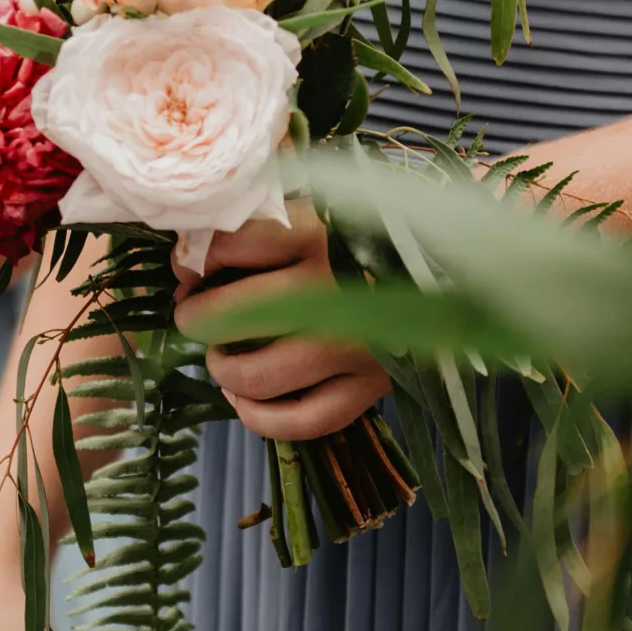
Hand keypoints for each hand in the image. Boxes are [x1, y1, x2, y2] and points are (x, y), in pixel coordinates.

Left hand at [172, 205, 388, 440]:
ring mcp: (357, 343)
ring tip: (221, 357)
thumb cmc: (359, 233)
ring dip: (224, 371)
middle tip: (195, 317)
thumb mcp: (310, 209)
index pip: (228, 247)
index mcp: (317, 232)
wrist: (443, 262)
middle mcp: (336, 289)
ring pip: (260, 376)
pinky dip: (260, 418)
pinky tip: (245, 400)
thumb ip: (254, 224)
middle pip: (232, 316)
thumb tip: (188, 259)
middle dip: (197, 320)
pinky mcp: (373, 385)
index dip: (192, 262)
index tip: (188, 271)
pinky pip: (303, 421)